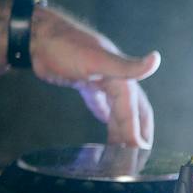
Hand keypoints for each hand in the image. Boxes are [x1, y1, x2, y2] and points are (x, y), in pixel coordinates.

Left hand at [28, 6, 159, 147]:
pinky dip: (110, 118)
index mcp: (120, 77)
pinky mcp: (88, 84)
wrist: (37, 37)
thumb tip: (155, 60)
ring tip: (123, 152)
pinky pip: (104, 104)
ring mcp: (102, 81)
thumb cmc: (64, 45)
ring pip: (119, 111)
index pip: (134, 110)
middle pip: (135, 111)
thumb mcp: (96, 58)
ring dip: (123, 130)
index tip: (139, 151)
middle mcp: (116, 79)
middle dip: (139, 132)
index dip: (137, 131)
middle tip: (140, 155)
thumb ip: (126, 66)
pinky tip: (111, 129)